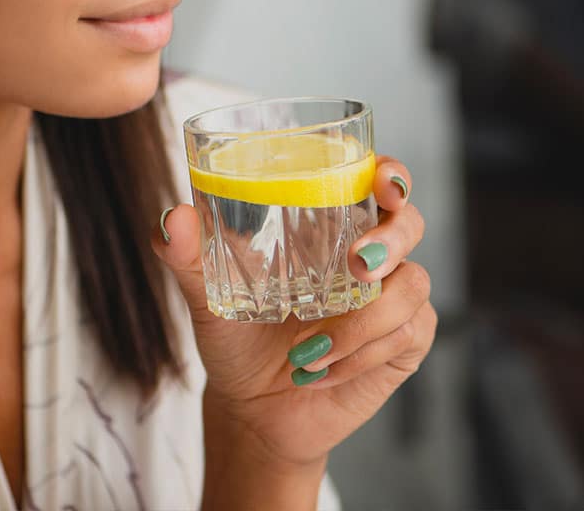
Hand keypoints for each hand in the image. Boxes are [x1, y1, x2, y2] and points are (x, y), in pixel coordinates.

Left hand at [153, 157, 435, 482]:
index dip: (391, 174)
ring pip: (411, 285)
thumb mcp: (206, 294)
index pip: (377, 181)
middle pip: (410, 223)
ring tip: (309, 349)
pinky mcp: (402, 343)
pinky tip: (322, 369)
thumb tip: (172, 220)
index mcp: (329, 225)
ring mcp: (392, 298)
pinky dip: (361, 355)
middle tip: (355, 265)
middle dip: (391, 240)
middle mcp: (368, 254)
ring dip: (362, 321)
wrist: (251, 410)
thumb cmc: (237, 338)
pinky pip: (405, 335)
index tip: (382, 182)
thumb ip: (187, 255)